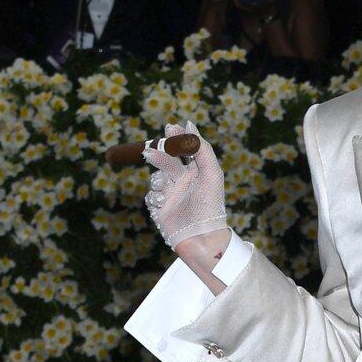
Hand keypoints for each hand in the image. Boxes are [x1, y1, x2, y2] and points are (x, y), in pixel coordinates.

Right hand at [143, 120, 228, 250]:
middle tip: (151, 151)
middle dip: (159, 154)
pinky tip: (162, 201)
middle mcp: (183, 181)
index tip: (171, 127)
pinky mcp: (159, 209)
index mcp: (197, 171)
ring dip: (157, 177)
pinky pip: (150, 196)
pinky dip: (154, 196)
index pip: (183, 149)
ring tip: (163, 184)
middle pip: (166, 160)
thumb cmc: (210, 204)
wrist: (202, 237)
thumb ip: (201, 148)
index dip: (176, 138)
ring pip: (156, 177)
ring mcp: (170, 194)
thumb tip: (189, 124)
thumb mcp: (211, 172)